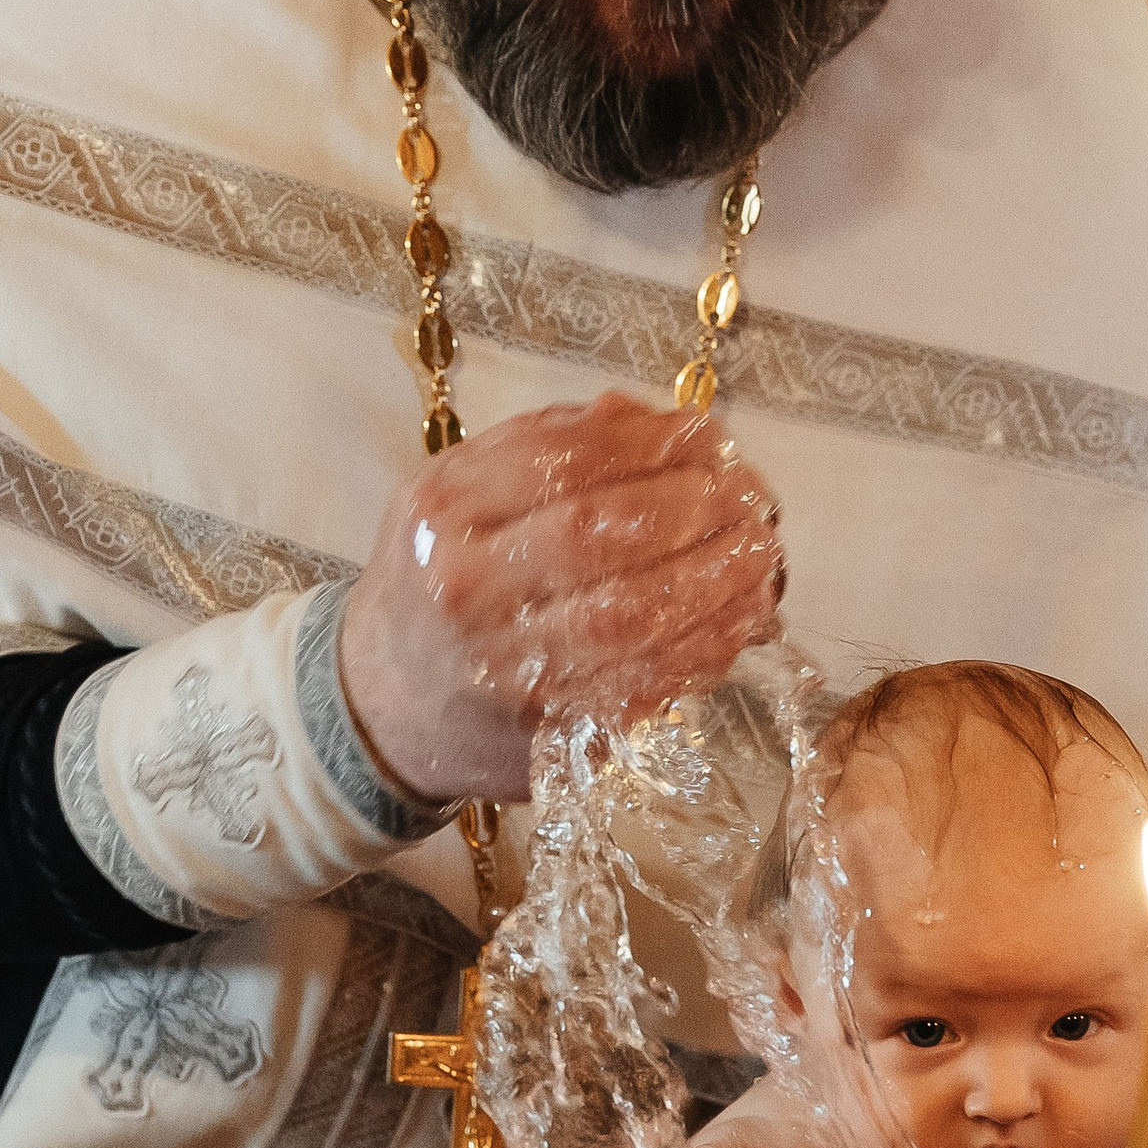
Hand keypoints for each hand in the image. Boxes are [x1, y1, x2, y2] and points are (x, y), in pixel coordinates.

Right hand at [338, 391, 785, 803]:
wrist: (386, 708)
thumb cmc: (437, 587)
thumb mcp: (457, 497)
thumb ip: (543, 447)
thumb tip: (650, 418)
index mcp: (442, 514)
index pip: (560, 461)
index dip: (648, 446)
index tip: (710, 436)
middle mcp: (467, 590)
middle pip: (600, 535)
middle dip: (693, 507)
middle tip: (751, 495)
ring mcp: (510, 668)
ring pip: (632, 613)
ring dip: (715, 578)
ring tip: (761, 551)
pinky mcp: (554, 729)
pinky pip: (647, 680)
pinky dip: (707, 645)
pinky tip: (743, 616)